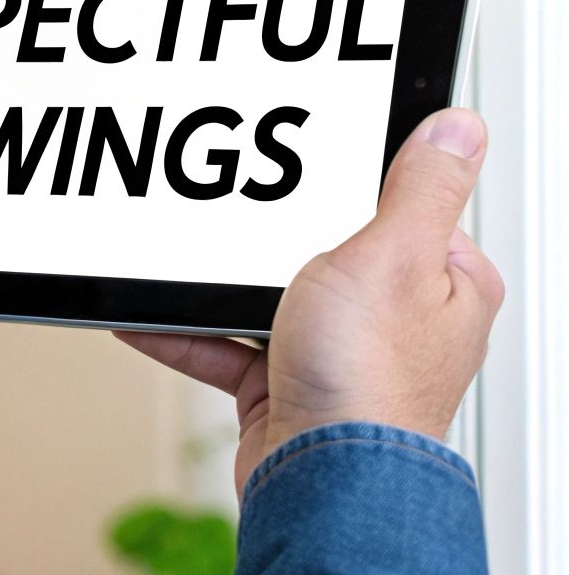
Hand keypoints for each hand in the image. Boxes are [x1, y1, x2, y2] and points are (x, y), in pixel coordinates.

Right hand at [116, 107, 503, 500]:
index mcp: (444, 282)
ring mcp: (341, 355)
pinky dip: (183, 332)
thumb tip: (458, 128)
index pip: (400, 208)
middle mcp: (397, 321)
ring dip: (218, 287)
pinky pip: (226, 346)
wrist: (319, 478)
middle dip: (268, 238)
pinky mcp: (289, 386)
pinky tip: (147, 314)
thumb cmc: (370, 383)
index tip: (305, 164)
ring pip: (268, 298)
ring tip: (181, 261)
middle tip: (234, 215)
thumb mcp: (393, 254)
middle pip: (325, 251)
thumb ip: (420, 186)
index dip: (351, 184)